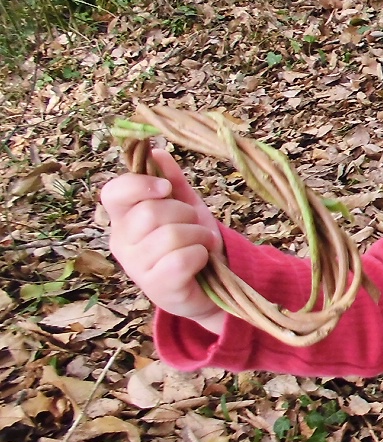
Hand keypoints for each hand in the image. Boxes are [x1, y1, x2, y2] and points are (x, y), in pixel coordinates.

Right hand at [102, 148, 226, 332]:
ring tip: (202, 243)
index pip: (113, 193)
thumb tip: (158, 152)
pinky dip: (201, 254)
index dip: (139, 184)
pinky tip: (202, 260)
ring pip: (171, 236)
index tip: (165, 188)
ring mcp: (138, 269)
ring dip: (199, 235)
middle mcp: (123, 244)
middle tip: (195, 225)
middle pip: (151, 212)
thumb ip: (172, 182)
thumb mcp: (184, 207)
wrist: (211, 285)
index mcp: (124, 220)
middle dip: (185, 213)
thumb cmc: (192, 242)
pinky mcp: (159, 289)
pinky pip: (183, 259)